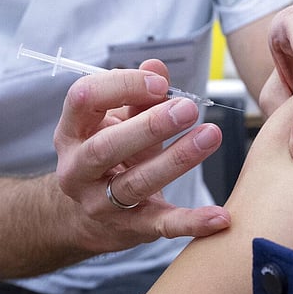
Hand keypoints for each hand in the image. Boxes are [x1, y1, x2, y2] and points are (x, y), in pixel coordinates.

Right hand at [54, 59, 229, 252]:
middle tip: (188, 109)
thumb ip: (135, 95)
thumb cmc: (109, 154)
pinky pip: (161, 225)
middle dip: (149, 125)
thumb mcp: (116, 122)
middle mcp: (78, 168)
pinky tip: (219, 217)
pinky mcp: (129, 228)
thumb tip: (156, 65)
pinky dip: (192, 222)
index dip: (122, 86)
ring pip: (136, 183)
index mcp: (73, 132)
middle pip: (107, 147)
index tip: (160, 83)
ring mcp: (100, 202)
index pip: (85, 99)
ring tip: (210, 136)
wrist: (87, 212)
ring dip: (176, 159)